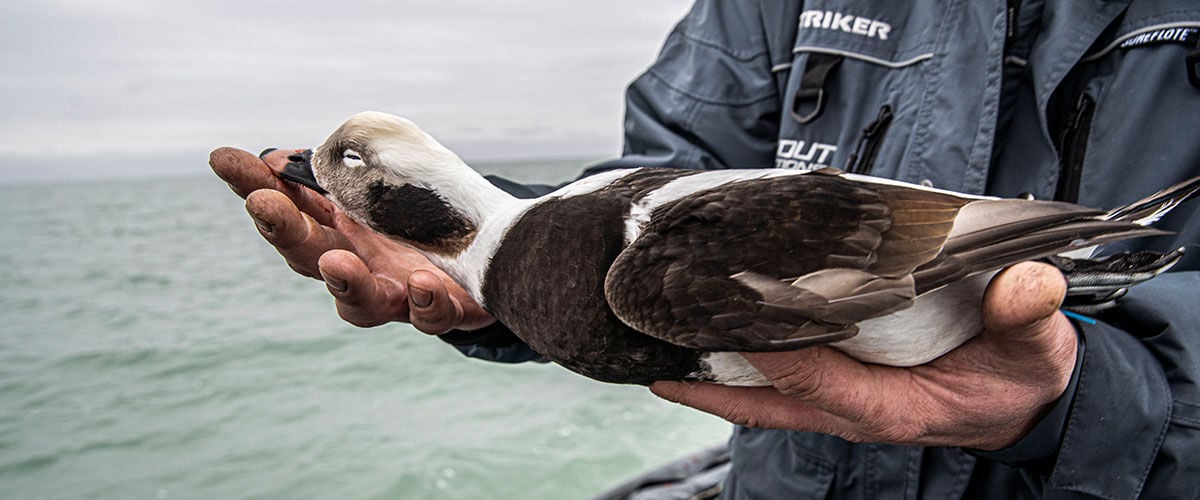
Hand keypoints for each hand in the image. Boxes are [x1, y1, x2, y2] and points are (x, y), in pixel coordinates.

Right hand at [209, 147, 495, 333]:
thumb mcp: (393, 172)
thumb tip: (282, 156)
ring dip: (346, 283)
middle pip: (310, 255)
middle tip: (264, 205)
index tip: (224, 159)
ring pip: (363, 302)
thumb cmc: (434, 214)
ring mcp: (400, 294)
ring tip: (337, 263)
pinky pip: (432, 316)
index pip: (290, 205)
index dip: (254, 185)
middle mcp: (362, 265)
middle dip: (284, 230)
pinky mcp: (446, 312)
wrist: (500, 253)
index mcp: (343, 227)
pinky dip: (425, 303)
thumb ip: (344, 164)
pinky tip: (423, 283)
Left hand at [650, 261, 1077, 450]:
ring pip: (761, 396)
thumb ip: (1028, 317)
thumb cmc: (1021, 376)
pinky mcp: (840, 388)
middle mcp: (853, 410)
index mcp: (891, 408)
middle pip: (764, 402)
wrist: (1023, 402)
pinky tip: (709, 337)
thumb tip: (1028, 285)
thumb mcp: (1036, 349)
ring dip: (713, 374)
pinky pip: (778, 382)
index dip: (774, 350)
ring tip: (662, 341)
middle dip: (708, 381)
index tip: (733, 312)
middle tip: (656, 348)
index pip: (816, 381)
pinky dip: (742, 363)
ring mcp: (841, 403)